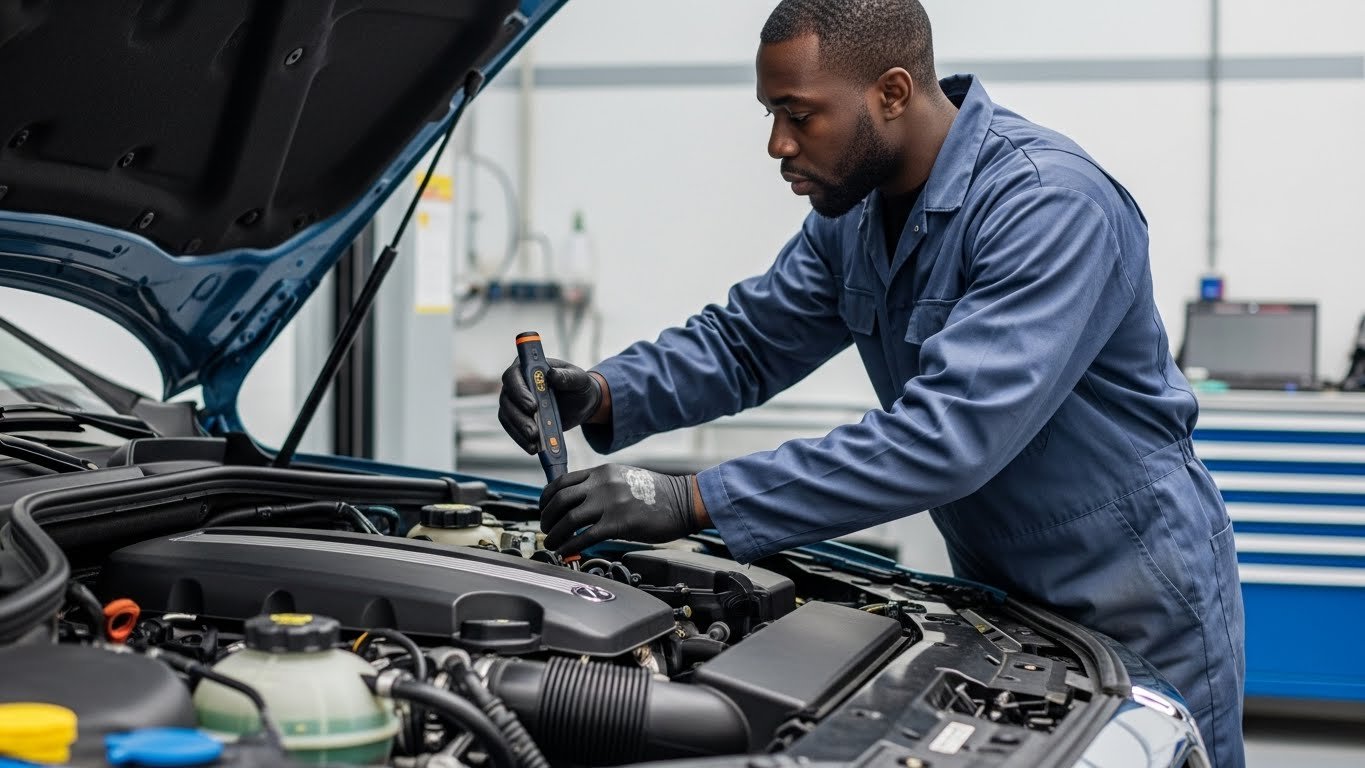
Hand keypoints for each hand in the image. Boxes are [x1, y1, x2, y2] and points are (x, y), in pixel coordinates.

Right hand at [498, 358, 601, 453]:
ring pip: (507, 417)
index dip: (519, 392)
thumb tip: (552, 375)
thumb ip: (567, 377)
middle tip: (534, 432)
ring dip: (519, 431)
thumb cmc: (578, 386)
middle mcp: (516, 383)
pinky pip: (513, 430)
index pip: (513, 376)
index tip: (533, 406)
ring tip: (535, 443)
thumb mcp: (579, 379)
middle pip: (506, 399)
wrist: (580, 404)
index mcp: (527, 368)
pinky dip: (521, 440)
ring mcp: (514, 402)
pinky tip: (534, 448)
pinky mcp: (517, 419)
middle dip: (519, 418)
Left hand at [540, 464, 702, 553]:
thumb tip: (578, 502)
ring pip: (568, 520)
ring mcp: (610, 504)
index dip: (546, 498)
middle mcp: (602, 484)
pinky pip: (585, 537)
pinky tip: (566, 553)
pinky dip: (570, 547)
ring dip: (554, 535)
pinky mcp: (619, 524)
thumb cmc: (657, 493)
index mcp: (602, 472)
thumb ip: (600, 485)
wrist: (684, 501)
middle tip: (545, 529)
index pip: (562, 482)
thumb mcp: (624, 478)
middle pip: (560, 500)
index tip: (543, 509)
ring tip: (551, 544)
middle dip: (546, 517)